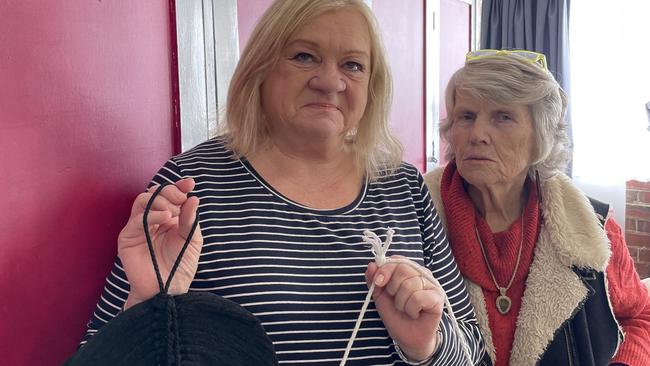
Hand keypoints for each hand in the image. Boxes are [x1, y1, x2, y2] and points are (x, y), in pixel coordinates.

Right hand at [118, 178, 202, 309]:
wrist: (167, 290)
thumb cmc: (180, 266)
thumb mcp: (192, 240)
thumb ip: (191, 219)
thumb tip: (193, 198)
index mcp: (169, 217)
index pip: (171, 195)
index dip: (179, 186)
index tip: (190, 183)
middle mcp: (153, 219)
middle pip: (155, 192)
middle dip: (170, 192)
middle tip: (181, 201)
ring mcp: (139, 227)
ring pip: (143, 200)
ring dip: (160, 200)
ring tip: (172, 212)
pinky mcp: (128, 237)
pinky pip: (136, 219)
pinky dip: (152, 214)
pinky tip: (165, 218)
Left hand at [365, 255, 443, 360]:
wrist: (407, 338)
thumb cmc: (396, 315)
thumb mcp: (380, 296)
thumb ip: (375, 279)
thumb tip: (372, 264)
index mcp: (409, 270)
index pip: (396, 259)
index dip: (385, 270)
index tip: (378, 282)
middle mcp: (422, 274)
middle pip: (403, 269)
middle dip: (393, 289)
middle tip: (397, 302)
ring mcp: (432, 285)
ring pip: (409, 285)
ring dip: (401, 302)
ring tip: (406, 310)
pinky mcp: (438, 298)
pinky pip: (418, 298)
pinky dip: (411, 309)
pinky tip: (415, 314)